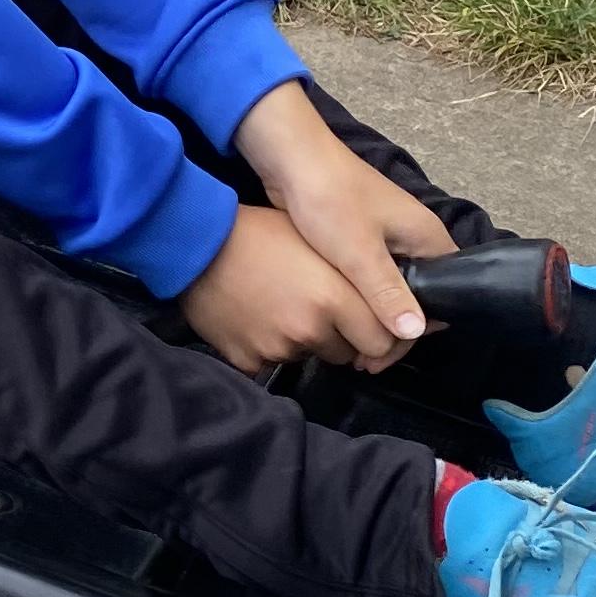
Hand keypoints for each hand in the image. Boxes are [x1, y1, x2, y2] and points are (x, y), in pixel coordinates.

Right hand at [181, 202, 417, 375]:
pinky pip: (272, 363)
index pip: (382, 341)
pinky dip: (268, 347)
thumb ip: (362, 278)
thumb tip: (399, 310)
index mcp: (332, 297)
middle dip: (341, 337)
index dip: (381, 335)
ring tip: (281, 306)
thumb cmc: (262, 233)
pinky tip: (256, 318)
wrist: (196, 246)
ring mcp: (277, 349)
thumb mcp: (319, 243)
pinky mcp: (249, 362)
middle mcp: (309, 330)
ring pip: (309, 357)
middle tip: (319, 308)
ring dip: (304, 341)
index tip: (371, 328)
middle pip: (347, 354)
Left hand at [233, 80, 455, 358]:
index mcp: (428, 237)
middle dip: (392, 331)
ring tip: (349, 348)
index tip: (382, 357)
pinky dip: (359, 300)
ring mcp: (388, 235)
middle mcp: (415, 237)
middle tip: (363, 362)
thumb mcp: (360, 253)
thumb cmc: (330, 200)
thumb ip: (388, 293)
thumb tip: (416, 333)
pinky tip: (340, 317)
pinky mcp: (360, 236)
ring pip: (392, 288)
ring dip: (374, 318)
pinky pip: (371, 277)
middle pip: (419, 297)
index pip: (444, 296)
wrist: (289, 157)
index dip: (416, 331)